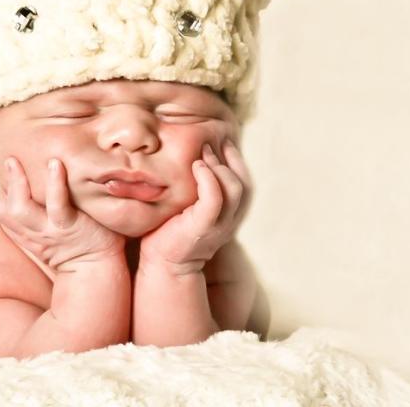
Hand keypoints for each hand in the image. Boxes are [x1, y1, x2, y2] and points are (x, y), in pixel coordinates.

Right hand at [0, 156, 125, 272]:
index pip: (1, 214)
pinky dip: (54, 184)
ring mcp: (50, 230)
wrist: (99, 270)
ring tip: (12, 160)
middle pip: (5, 212)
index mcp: (27, 235)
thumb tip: (35, 189)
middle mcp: (34, 233)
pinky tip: (55, 164)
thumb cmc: (80, 246)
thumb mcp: (51, 235)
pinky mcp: (69, 226)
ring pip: (21, 209)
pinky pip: (57, 204)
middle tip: (6, 160)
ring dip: (16, 183)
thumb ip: (40, 216)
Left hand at [139, 140, 252, 274]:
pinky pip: (215, 199)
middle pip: (244, 185)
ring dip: (219, 167)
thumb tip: (192, 160)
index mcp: (229, 216)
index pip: (245, 185)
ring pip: (235, 189)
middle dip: (230, 160)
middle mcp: (230, 221)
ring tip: (202, 155)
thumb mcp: (189, 208)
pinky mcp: (203, 227)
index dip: (237, 162)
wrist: (164, 265)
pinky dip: (209, 179)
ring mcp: (219, 225)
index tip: (223, 144)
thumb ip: (197, 190)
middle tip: (210, 145)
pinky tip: (197, 167)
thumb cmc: (171, 233)